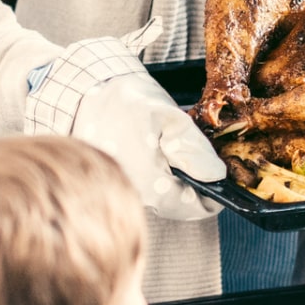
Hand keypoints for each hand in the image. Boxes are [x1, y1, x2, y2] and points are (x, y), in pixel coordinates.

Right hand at [72, 73, 225, 221]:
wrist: (81, 97)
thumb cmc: (124, 105)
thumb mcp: (168, 119)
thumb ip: (194, 149)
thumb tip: (216, 176)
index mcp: (152, 187)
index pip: (198, 207)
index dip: (217, 191)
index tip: (222, 170)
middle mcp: (138, 197)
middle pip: (184, 201)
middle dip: (199, 179)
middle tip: (201, 150)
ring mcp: (128, 191)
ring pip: (168, 193)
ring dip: (180, 174)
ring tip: (176, 143)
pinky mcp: (122, 182)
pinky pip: (152, 185)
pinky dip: (163, 170)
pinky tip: (160, 146)